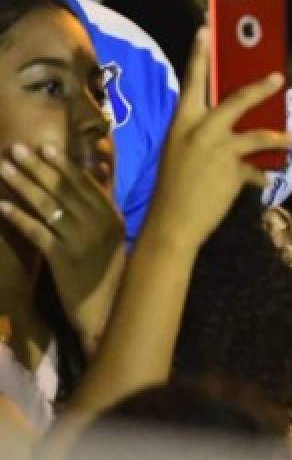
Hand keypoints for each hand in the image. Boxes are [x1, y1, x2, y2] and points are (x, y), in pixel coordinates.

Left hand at [0, 143, 123, 352]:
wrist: (106, 311)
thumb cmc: (105, 273)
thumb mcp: (110, 237)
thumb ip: (102, 206)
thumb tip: (95, 171)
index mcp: (113, 218)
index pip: (85, 185)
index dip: (63, 165)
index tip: (44, 147)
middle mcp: (100, 226)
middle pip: (64, 190)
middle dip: (38, 168)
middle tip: (15, 149)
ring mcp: (82, 242)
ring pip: (48, 206)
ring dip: (23, 185)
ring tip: (3, 168)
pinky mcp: (64, 259)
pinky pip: (37, 231)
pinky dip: (18, 216)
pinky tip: (1, 205)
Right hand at [143, 27, 291, 251]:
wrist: (172, 219)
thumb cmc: (173, 185)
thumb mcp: (179, 150)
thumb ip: (200, 133)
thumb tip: (225, 124)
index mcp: (182, 121)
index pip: (191, 82)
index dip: (199, 56)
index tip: (205, 30)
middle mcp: (200, 130)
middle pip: (235, 100)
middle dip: (259, 88)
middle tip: (278, 77)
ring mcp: (218, 149)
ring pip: (258, 135)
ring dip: (280, 136)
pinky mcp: (233, 171)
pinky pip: (257, 169)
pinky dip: (263, 174)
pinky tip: (267, 179)